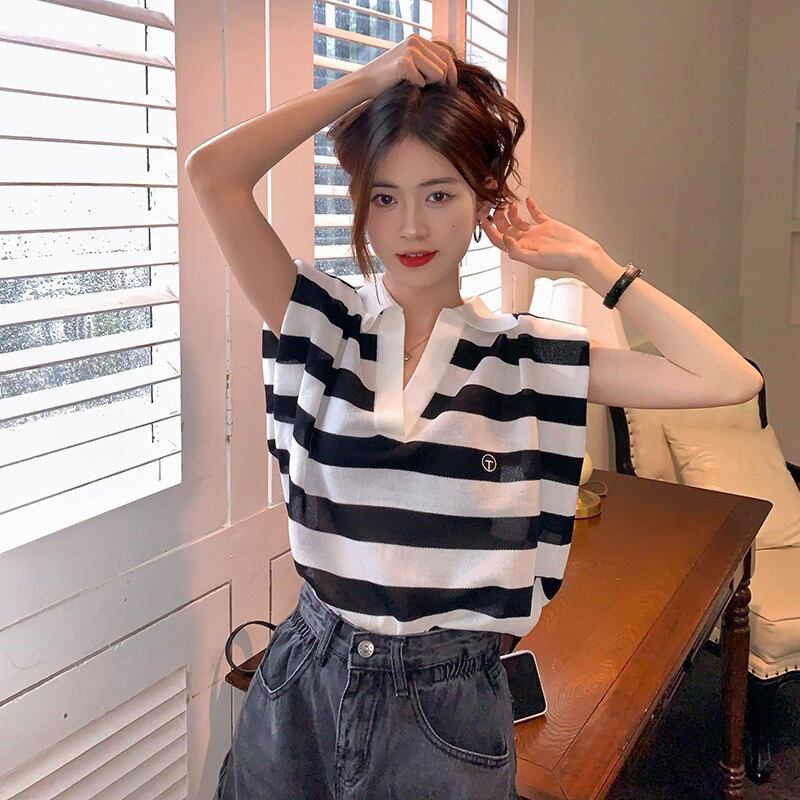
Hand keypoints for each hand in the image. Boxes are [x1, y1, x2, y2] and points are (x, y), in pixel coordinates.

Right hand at [357, 34, 457, 97]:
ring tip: (413, 85)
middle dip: (441, 82)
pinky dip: (416, 89)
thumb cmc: (388, 79)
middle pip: (445, 65)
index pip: (446, 54)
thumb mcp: (410, 65)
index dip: (452, 72)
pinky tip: (404, 85)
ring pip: (438, 74)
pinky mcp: (404, 63)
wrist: (364, 83)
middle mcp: (414, 41)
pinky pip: (423, 82)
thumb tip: (450, 72)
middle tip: (428, 90)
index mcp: (417, 40)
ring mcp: (409, 50)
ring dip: (428, 85)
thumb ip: (426, 63)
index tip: (452, 86)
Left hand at [480, 196, 599, 274]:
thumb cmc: (560, 261)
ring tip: (510, 203)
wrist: (581, 254)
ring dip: (511, 211)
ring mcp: (536, 232)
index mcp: (521, 249)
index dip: (489, 229)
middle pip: (505, 228)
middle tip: (496, 205)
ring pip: (517, 220)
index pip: (499, 239)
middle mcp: (526, 241)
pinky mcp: (547, 224)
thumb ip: (517, 250)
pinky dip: (530, 206)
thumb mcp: (535, 258)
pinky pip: (535, 214)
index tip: (482, 217)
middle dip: (498, 217)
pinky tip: (527, 199)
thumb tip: (504, 239)